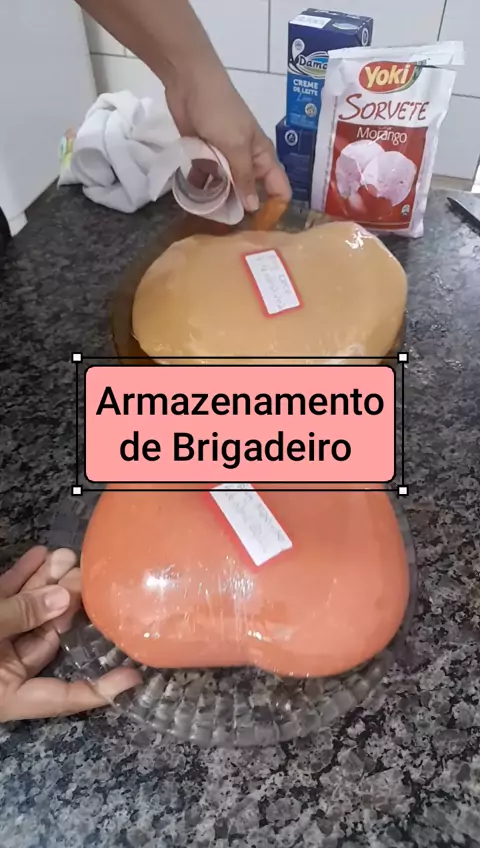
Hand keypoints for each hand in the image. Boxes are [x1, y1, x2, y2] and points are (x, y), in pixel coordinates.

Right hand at [0, 546, 140, 721]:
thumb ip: (19, 617)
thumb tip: (63, 597)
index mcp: (9, 694)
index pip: (63, 697)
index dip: (100, 689)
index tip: (135, 676)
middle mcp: (4, 670)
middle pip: (47, 637)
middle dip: (69, 602)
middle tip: (87, 572)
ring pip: (29, 612)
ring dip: (47, 582)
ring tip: (67, 555)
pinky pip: (6, 598)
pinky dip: (22, 577)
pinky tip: (39, 554)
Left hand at [165, 62, 291, 212]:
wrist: (189, 83)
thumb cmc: (220, 112)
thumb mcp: (237, 146)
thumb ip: (245, 178)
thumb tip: (254, 208)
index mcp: (263, 156)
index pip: (279, 188)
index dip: (274, 207)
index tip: (260, 227)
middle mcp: (247, 161)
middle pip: (252, 193)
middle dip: (244, 209)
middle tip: (231, 228)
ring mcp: (225, 160)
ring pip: (228, 190)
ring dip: (221, 202)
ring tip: (211, 218)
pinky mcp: (205, 157)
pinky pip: (208, 181)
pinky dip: (204, 190)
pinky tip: (197, 203)